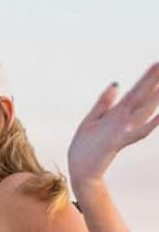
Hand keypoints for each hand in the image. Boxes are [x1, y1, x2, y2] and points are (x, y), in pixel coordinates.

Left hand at [68, 66, 158, 189]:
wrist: (80, 169)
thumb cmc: (85, 145)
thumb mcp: (92, 118)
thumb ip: (104, 102)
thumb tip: (116, 84)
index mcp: (117, 114)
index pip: (136, 92)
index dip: (146, 78)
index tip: (158, 63)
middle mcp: (123, 120)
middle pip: (142, 97)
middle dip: (154, 82)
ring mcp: (122, 131)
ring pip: (142, 111)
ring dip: (155, 98)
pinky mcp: (116, 142)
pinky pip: (136, 132)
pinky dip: (148, 124)